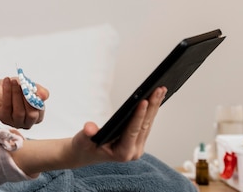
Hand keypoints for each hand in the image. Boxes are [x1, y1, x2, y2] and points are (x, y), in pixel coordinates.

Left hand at [0, 77, 49, 128]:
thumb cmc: (14, 89)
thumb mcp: (28, 86)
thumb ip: (38, 90)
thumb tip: (44, 96)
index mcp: (35, 116)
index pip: (40, 111)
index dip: (37, 99)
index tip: (32, 87)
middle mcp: (26, 122)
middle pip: (31, 115)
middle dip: (28, 99)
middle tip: (24, 85)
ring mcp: (14, 122)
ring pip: (19, 112)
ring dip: (17, 94)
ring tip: (14, 81)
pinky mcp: (3, 118)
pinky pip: (7, 106)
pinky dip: (7, 92)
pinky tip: (7, 81)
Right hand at [9, 86, 166, 176]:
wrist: (85, 154)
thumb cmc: (84, 147)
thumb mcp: (81, 140)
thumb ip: (87, 135)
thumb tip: (90, 128)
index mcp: (122, 154)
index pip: (133, 131)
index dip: (138, 115)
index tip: (144, 100)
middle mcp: (134, 152)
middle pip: (145, 125)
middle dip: (152, 106)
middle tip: (159, 89)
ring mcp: (138, 147)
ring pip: (149, 123)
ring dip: (155, 106)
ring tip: (161, 89)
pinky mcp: (138, 141)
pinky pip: (147, 123)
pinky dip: (151, 110)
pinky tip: (156, 98)